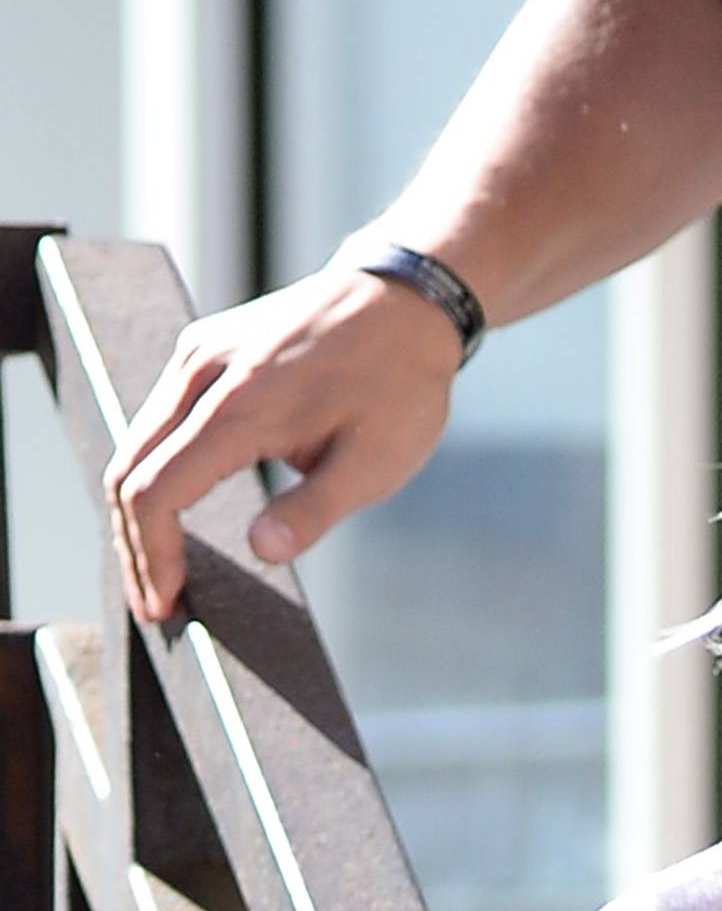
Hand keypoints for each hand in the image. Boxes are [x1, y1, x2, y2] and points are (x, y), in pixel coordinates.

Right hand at [106, 259, 463, 624]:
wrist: (403, 302)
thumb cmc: (399, 386)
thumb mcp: (375, 463)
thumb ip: (315, 510)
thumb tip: (262, 551)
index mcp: (240, 406)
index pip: (157, 490)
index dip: (154, 556)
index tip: (167, 607)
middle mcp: (202, 374)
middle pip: (129, 470)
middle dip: (136, 547)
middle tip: (156, 609)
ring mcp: (197, 356)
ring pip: (135, 445)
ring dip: (137, 515)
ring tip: (160, 574)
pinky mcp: (203, 351)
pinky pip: (156, 420)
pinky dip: (152, 474)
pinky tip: (171, 516)